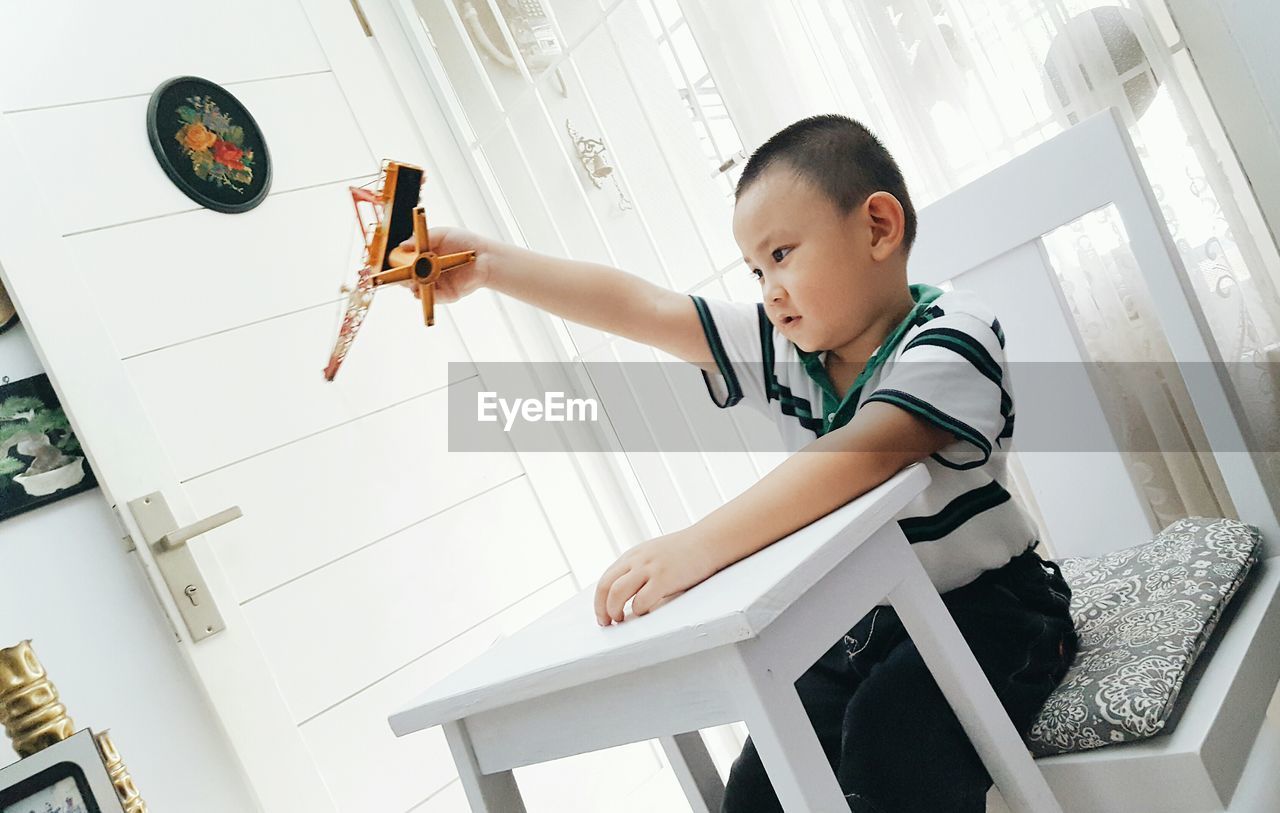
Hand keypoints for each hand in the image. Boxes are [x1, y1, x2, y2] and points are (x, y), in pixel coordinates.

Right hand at [394, 225, 493, 303]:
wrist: (485, 256)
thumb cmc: (464, 242)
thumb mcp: (440, 234)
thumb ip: (419, 239)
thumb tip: (401, 246)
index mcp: (424, 258)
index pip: (404, 263)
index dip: (395, 264)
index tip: (389, 262)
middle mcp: (428, 273)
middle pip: (407, 279)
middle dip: (400, 276)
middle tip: (399, 272)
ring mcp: (436, 285)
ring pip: (416, 290)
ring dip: (411, 286)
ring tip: (410, 279)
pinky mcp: (446, 295)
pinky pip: (431, 299)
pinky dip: (423, 295)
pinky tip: (419, 289)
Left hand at [593, 529, 722, 625]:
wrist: (709, 541)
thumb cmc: (685, 552)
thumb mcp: (654, 555)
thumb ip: (639, 569)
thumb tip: (626, 595)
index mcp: (632, 556)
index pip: (605, 580)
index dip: (599, 601)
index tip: (603, 615)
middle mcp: (637, 560)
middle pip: (605, 586)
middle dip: (601, 608)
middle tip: (606, 622)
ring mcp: (649, 568)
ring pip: (617, 593)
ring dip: (614, 611)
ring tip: (621, 620)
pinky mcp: (664, 578)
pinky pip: (641, 600)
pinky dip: (639, 612)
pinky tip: (645, 614)